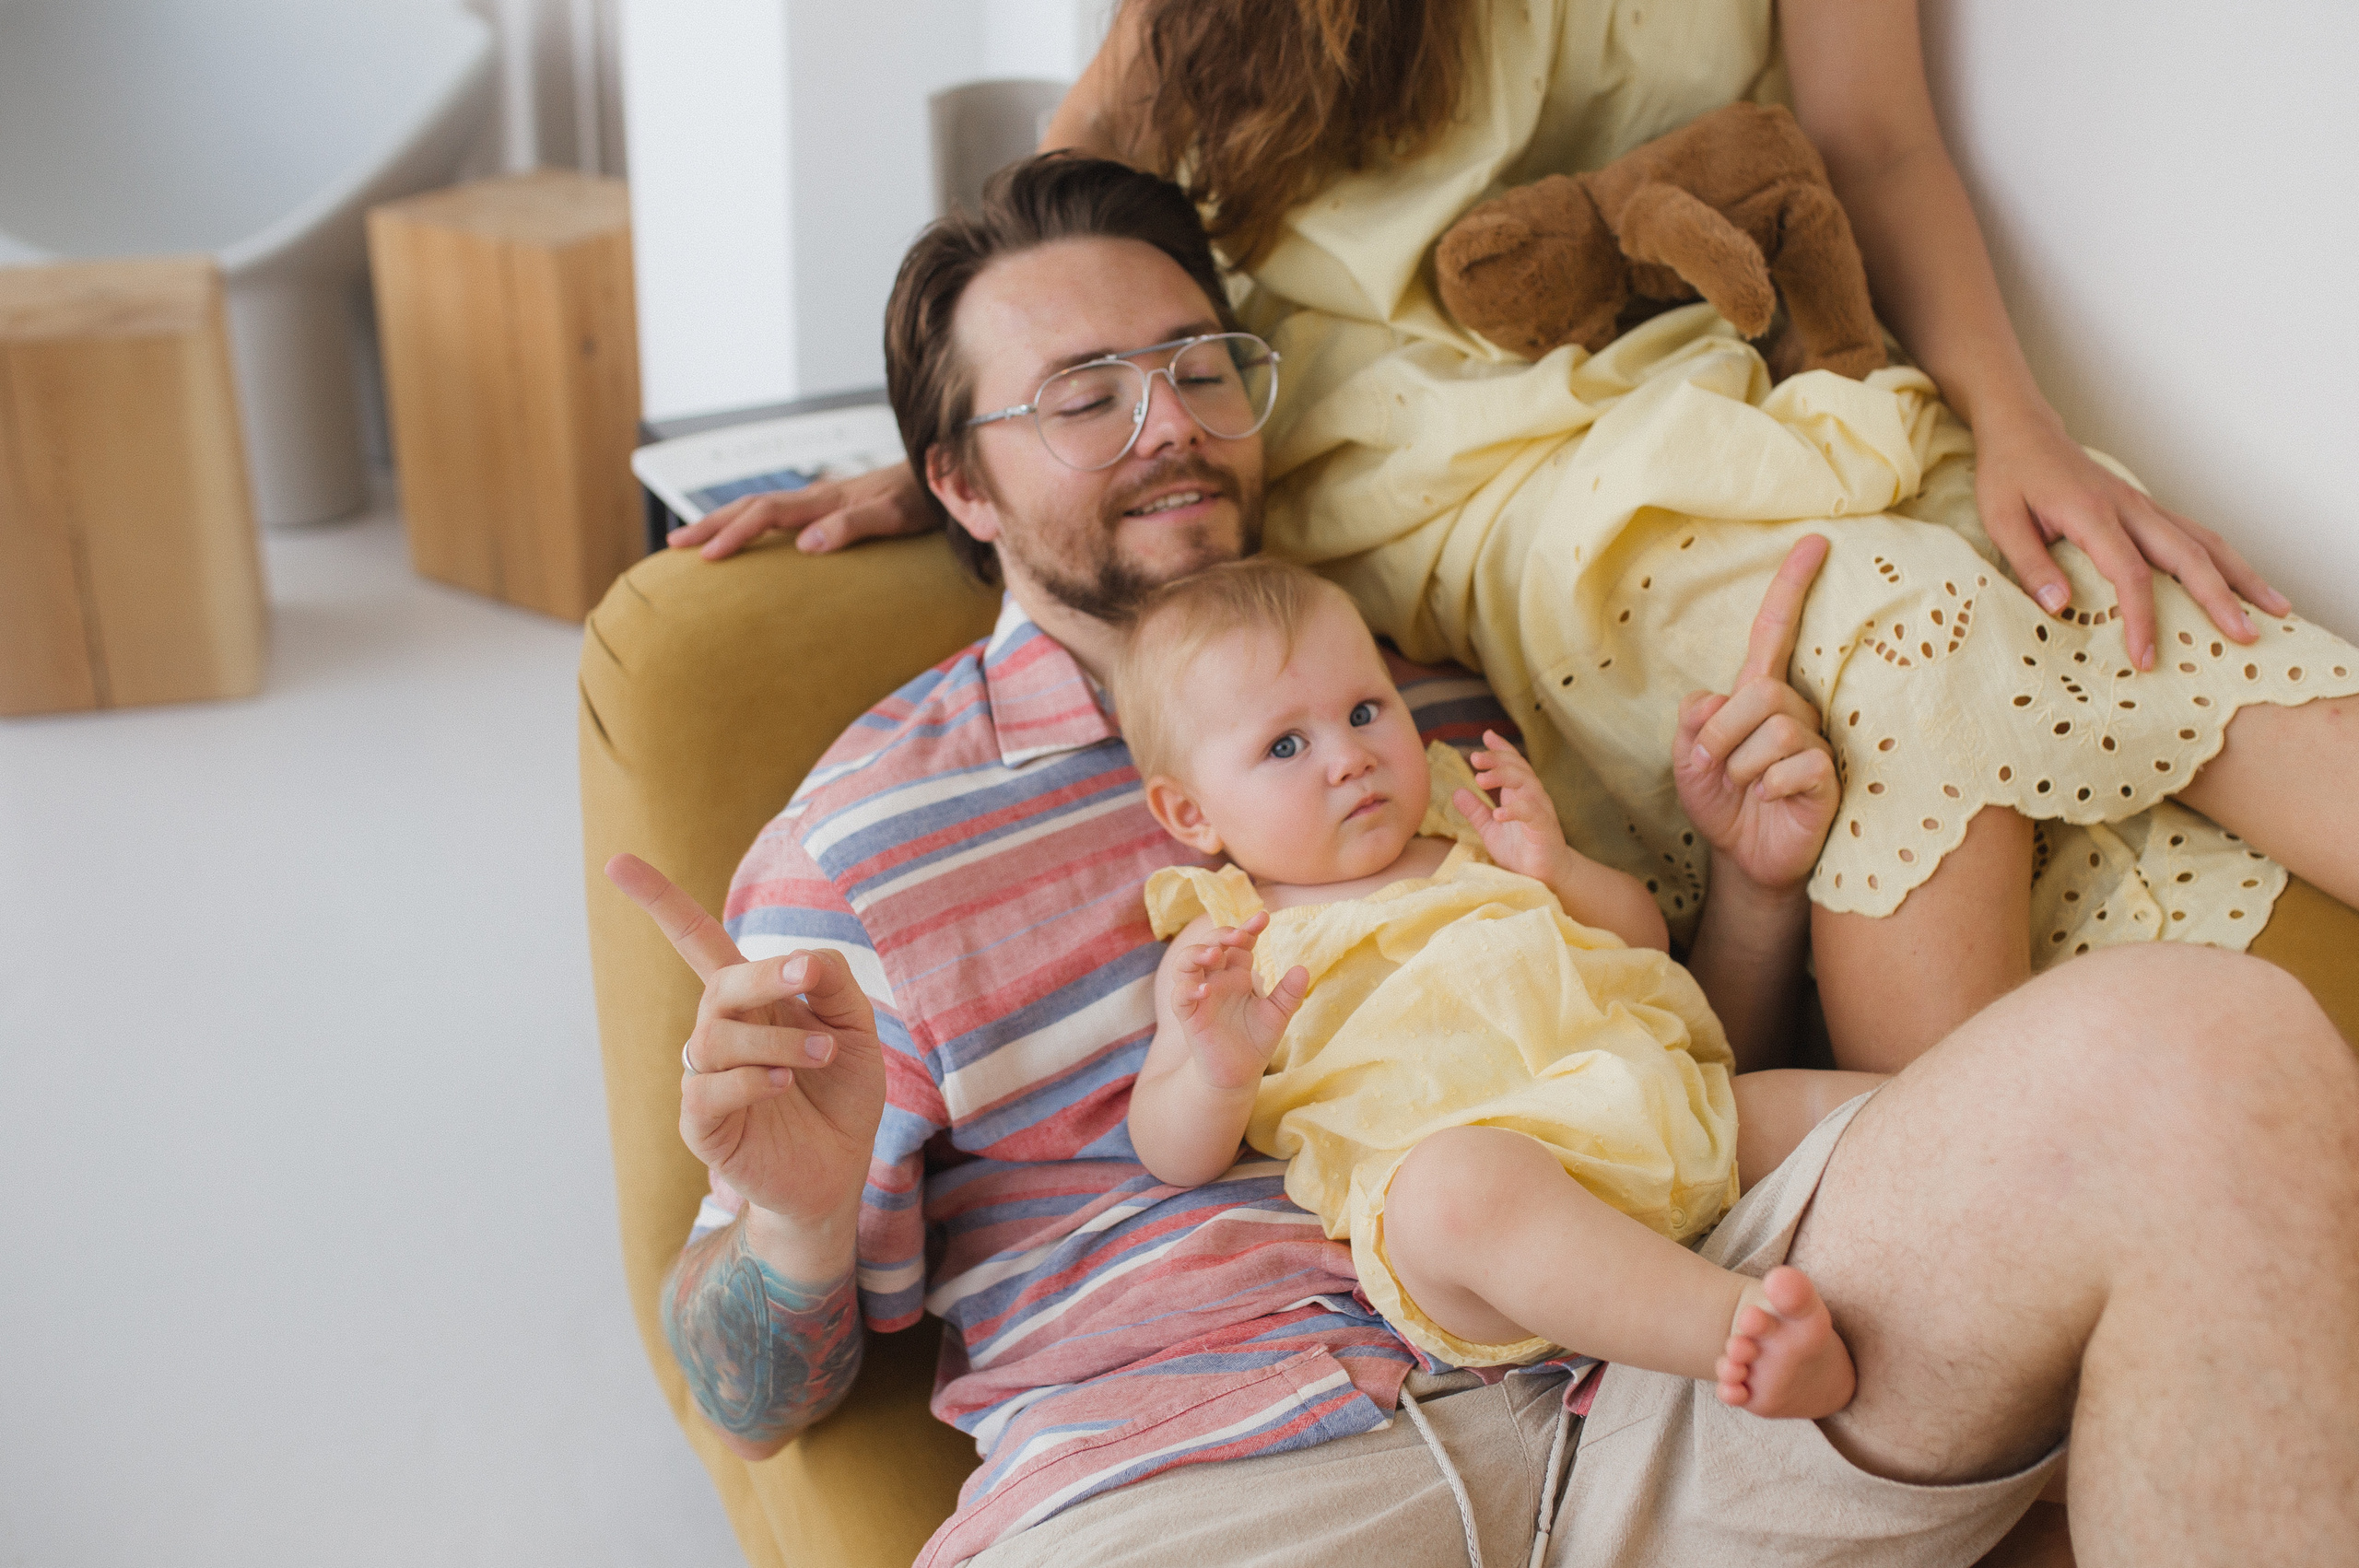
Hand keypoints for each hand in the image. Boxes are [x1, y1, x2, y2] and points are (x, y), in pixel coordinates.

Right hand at [605, 853, 886, 1229]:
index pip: (696, 941)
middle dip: (761, 973)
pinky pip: (708, 1088)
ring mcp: (705, 1078)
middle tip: (807, 977)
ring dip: (777, 1035)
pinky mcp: (701, 1124)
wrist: (839, 1174)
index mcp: (750, 1001)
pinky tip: (782, 1082)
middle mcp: (720, 1033)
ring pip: (717, 1035)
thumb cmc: (842, 1097)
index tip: (616, 861)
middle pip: (719, 982)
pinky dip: (750, 1078)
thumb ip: (834, 984)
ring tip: (821, 1052)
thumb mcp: (856, 1029)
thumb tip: (802, 961)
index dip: (659, 901)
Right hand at [665, 460, 930, 559]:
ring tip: (694, 541)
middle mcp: (817, 496)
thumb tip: (804, 545)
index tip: (706, 557)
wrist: (943, 473)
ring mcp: (822, 500)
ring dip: (725, 523)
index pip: (765, 514)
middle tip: (674, 546)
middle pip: (752, 507)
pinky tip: (747, 536)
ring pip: (761, 508)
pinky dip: (751, 523)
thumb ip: (852, 527)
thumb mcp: (893, 517)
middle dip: (711, 525)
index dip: (734, 533)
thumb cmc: (923, 498)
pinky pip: (779, 514)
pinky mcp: (830, 506)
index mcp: (825, 500)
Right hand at [1173, 912, 1307, 1090]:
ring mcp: (1199, 995)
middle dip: (1221, 935)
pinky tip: (1204, 990)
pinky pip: (1180, 996)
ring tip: (1214, 955)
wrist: (1238, 1075)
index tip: (1263, 918)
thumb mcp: (1278, 1015)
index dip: (1248, 928)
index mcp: (1237, 974)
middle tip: (1238, 936)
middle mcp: (1216, 978)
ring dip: (1197, 953)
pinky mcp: (1188, 1015)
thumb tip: (1303, 968)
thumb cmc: (1255, 1041)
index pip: (1239, 943)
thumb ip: (1289, 993)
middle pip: (1210, 944)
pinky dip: (1188, 989)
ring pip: (1186, 963)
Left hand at [1454, 729, 1577, 885]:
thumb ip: (1475, 811)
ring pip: (1528, 784)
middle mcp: (1533, 798)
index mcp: (1521, 795)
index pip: (1514, 765)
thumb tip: (1456, 791)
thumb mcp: (1491, 830)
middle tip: (1474, 757)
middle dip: (1497, 759)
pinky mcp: (1545, 830)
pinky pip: (1532, 814)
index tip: (1487, 736)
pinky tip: (1498, 813)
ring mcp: (1541, 812)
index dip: (1502, 749)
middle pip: (1519, 768)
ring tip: (1480, 779)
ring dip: (1504, 778)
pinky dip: (1515, 810)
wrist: (1546, 878)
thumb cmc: (1521, 852)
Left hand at [1675, 535, 1839, 892]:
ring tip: (1746, 789)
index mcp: (1758, 695)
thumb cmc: (1723, 802)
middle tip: (1714, 766)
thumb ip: (1693, 724)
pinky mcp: (1830, 776)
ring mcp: (1815, 742)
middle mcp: (1793, 710)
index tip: (1813, 542)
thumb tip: (1716, 700)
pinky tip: (1771, 802)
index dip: (1791, 587)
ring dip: (1742, 766)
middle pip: (1762, 691)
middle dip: (1723, 733)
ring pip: (1776, 730)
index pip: (1774, 632)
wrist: (1744, 858)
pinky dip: (1768, 787)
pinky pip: (1795, 765)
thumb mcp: (1689, 761)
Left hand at [1973, 406, 2288, 670]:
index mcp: (2092, 514)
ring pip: (2205, 540)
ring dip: (2241, 576)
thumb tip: (2059, 607)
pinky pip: (2195, 535)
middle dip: (2220, 599)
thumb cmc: (2009, 477)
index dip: (2141, 618)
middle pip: (2189, 555)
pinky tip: (2243, 584)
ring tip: (2277, 610)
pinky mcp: (2147, 509)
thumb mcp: (2002, 520)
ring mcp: (2144, 506)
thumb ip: (2030, 564)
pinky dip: (2225, 560)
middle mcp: (2129, 508)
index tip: (2146, 658)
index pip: (2130, 573)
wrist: (2024, 432)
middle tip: (2247, 637)